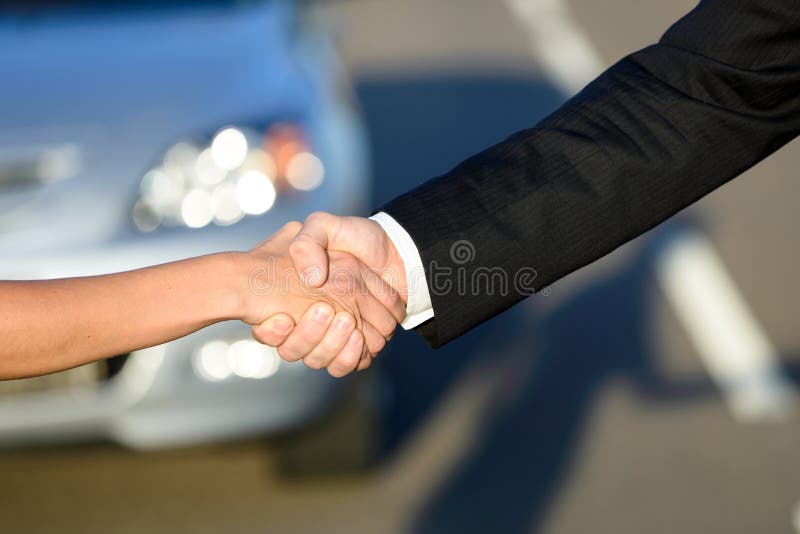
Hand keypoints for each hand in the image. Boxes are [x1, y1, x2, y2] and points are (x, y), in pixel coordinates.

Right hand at [242, 221, 404, 376]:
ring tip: (347, 322)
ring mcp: (331, 335)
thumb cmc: (357, 237)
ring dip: (331, 345)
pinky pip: (344, 365)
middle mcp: (308, 320)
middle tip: (326, 310)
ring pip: (317, 359)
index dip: (270, 332)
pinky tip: (358, 337)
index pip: (268, 329)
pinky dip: (351, 355)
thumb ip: (307, 242)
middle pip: (293, 349)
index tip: (283, 319)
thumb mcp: (325, 226)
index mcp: (292, 298)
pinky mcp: (356, 345)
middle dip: (307, 336)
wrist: (396, 251)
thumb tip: (309, 278)